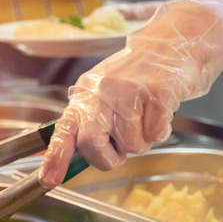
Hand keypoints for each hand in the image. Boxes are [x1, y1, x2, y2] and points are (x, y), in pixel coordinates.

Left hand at [40, 0, 222, 187]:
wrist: (173, 41)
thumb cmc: (139, 75)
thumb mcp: (106, 92)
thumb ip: (92, 121)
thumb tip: (82, 156)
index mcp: (86, 93)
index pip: (64, 129)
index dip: (56, 157)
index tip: (49, 180)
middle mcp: (102, 91)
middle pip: (92, 144)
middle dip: (107, 159)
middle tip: (120, 152)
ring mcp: (129, 91)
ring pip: (132, 146)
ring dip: (142, 140)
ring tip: (146, 116)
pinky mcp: (157, 93)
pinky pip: (157, 135)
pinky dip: (161, 130)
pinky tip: (160, 111)